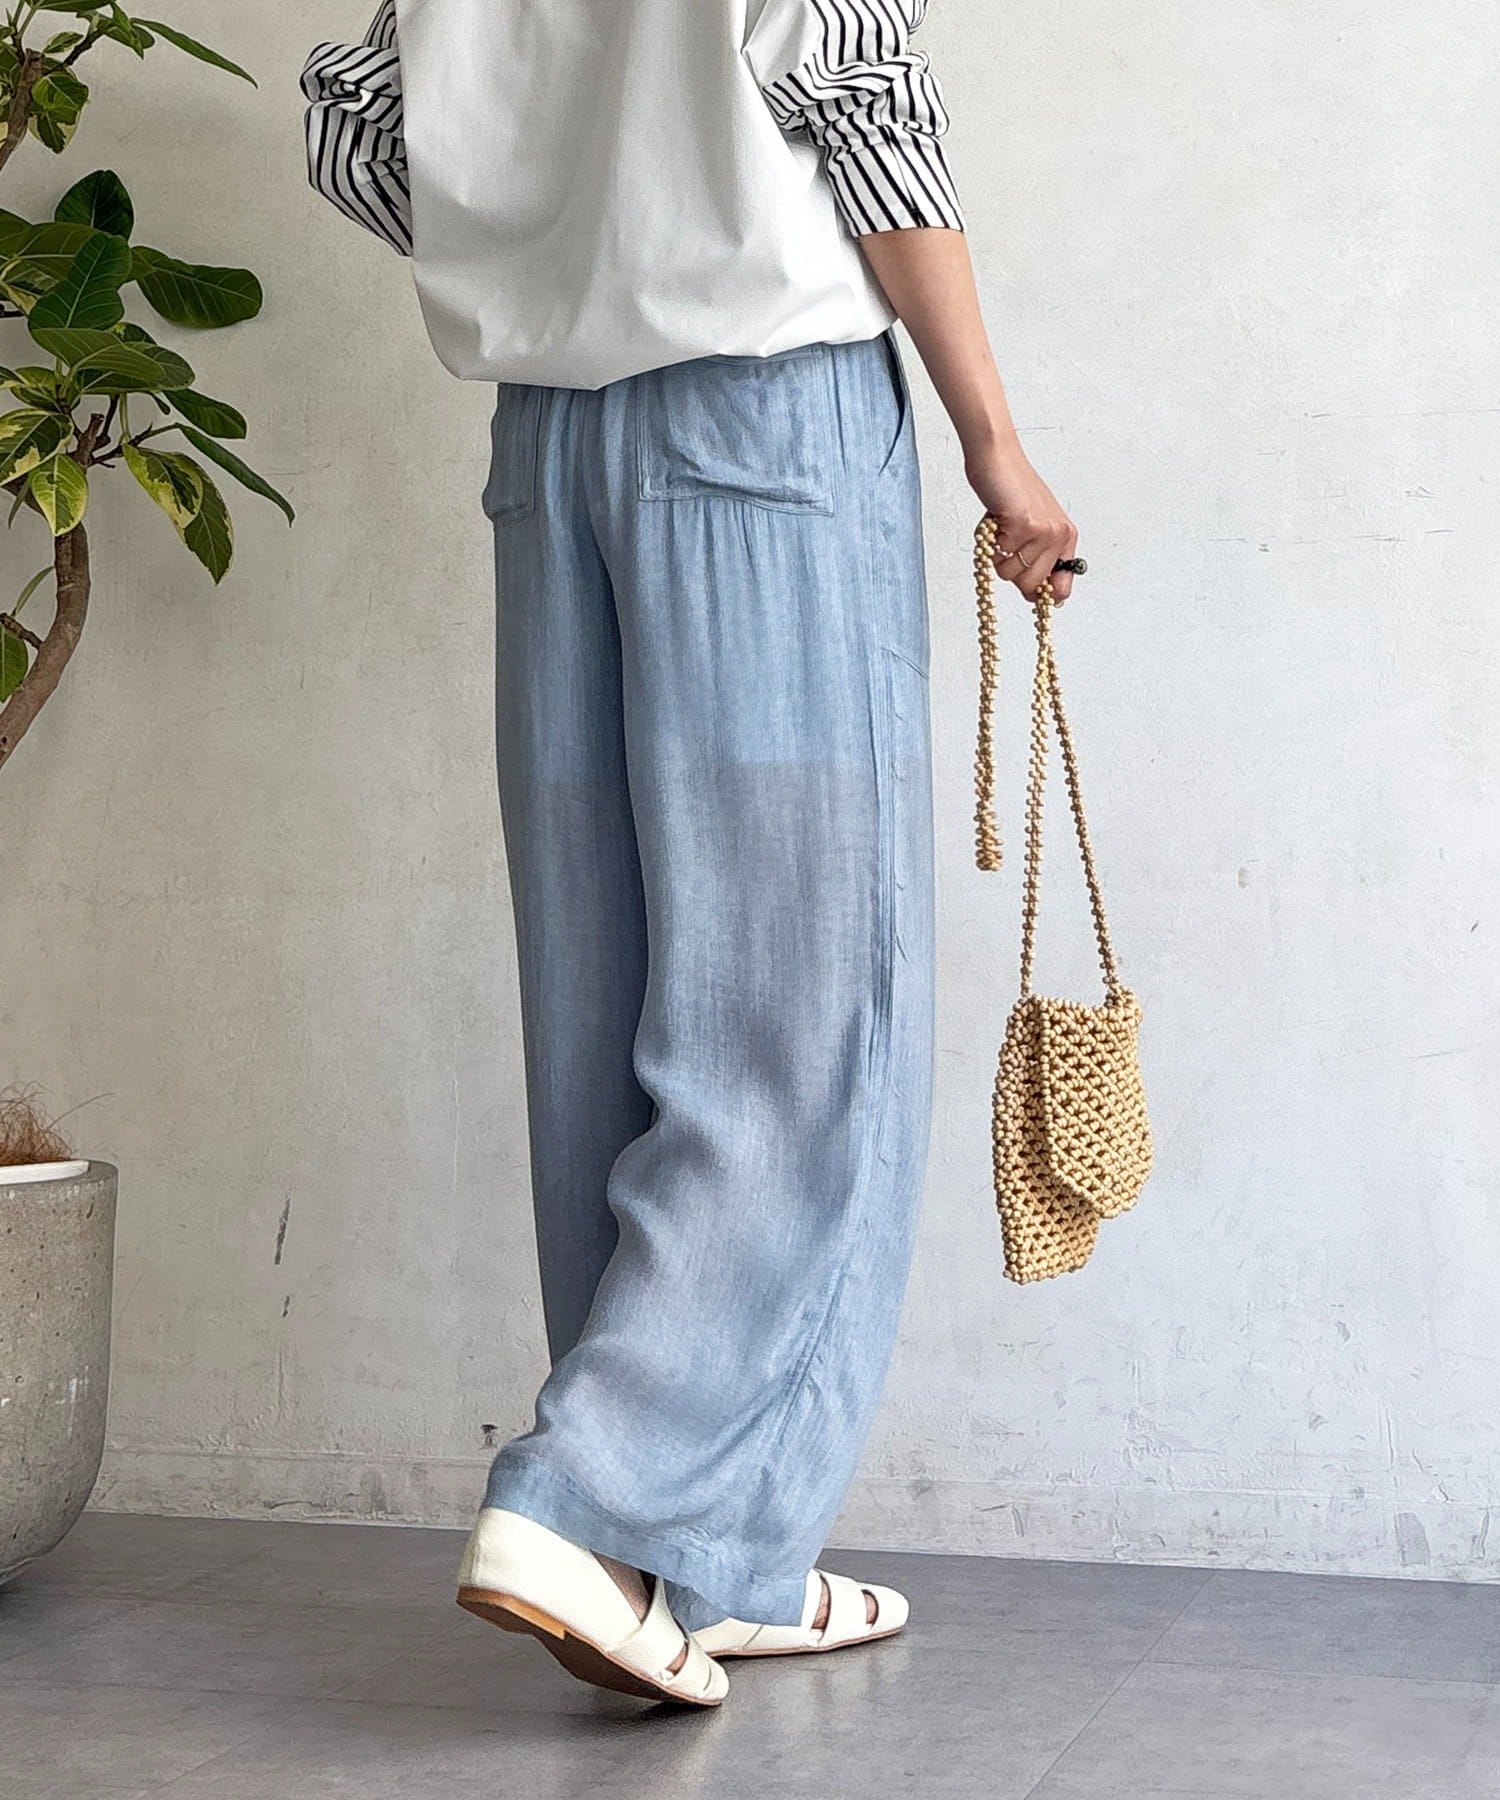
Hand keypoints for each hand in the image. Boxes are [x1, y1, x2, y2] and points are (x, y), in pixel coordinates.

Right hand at [966, 438, 1078, 602]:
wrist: (998, 458)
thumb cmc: (1011, 491)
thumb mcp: (1034, 525)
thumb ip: (1039, 556)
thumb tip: (1038, 597)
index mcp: (1066, 537)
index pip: (1062, 589)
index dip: (1042, 595)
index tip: (1029, 592)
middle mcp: (1059, 536)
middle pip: (1030, 587)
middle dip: (1012, 572)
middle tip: (1007, 546)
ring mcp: (1043, 531)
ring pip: (1011, 575)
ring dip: (998, 558)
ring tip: (1000, 531)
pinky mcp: (1024, 525)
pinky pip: (999, 557)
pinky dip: (990, 544)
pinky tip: (995, 522)